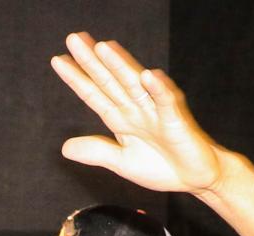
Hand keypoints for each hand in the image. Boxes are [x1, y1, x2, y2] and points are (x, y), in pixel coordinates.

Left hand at [51, 33, 224, 194]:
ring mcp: (156, 110)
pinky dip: (158, 88)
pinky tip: (148, 75)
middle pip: (110, 80)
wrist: (195, 179)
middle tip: (73, 38)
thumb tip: (65, 148)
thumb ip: (97, 152)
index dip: (76, 78)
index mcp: (122, 117)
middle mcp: (136, 107)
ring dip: (121, 65)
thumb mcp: (123, 162)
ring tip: (104, 48)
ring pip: (135, 83)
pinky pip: (167, 100)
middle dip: (92, 61)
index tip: (58, 60)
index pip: (95, 93)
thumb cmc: (163, 166)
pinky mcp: (176, 118)